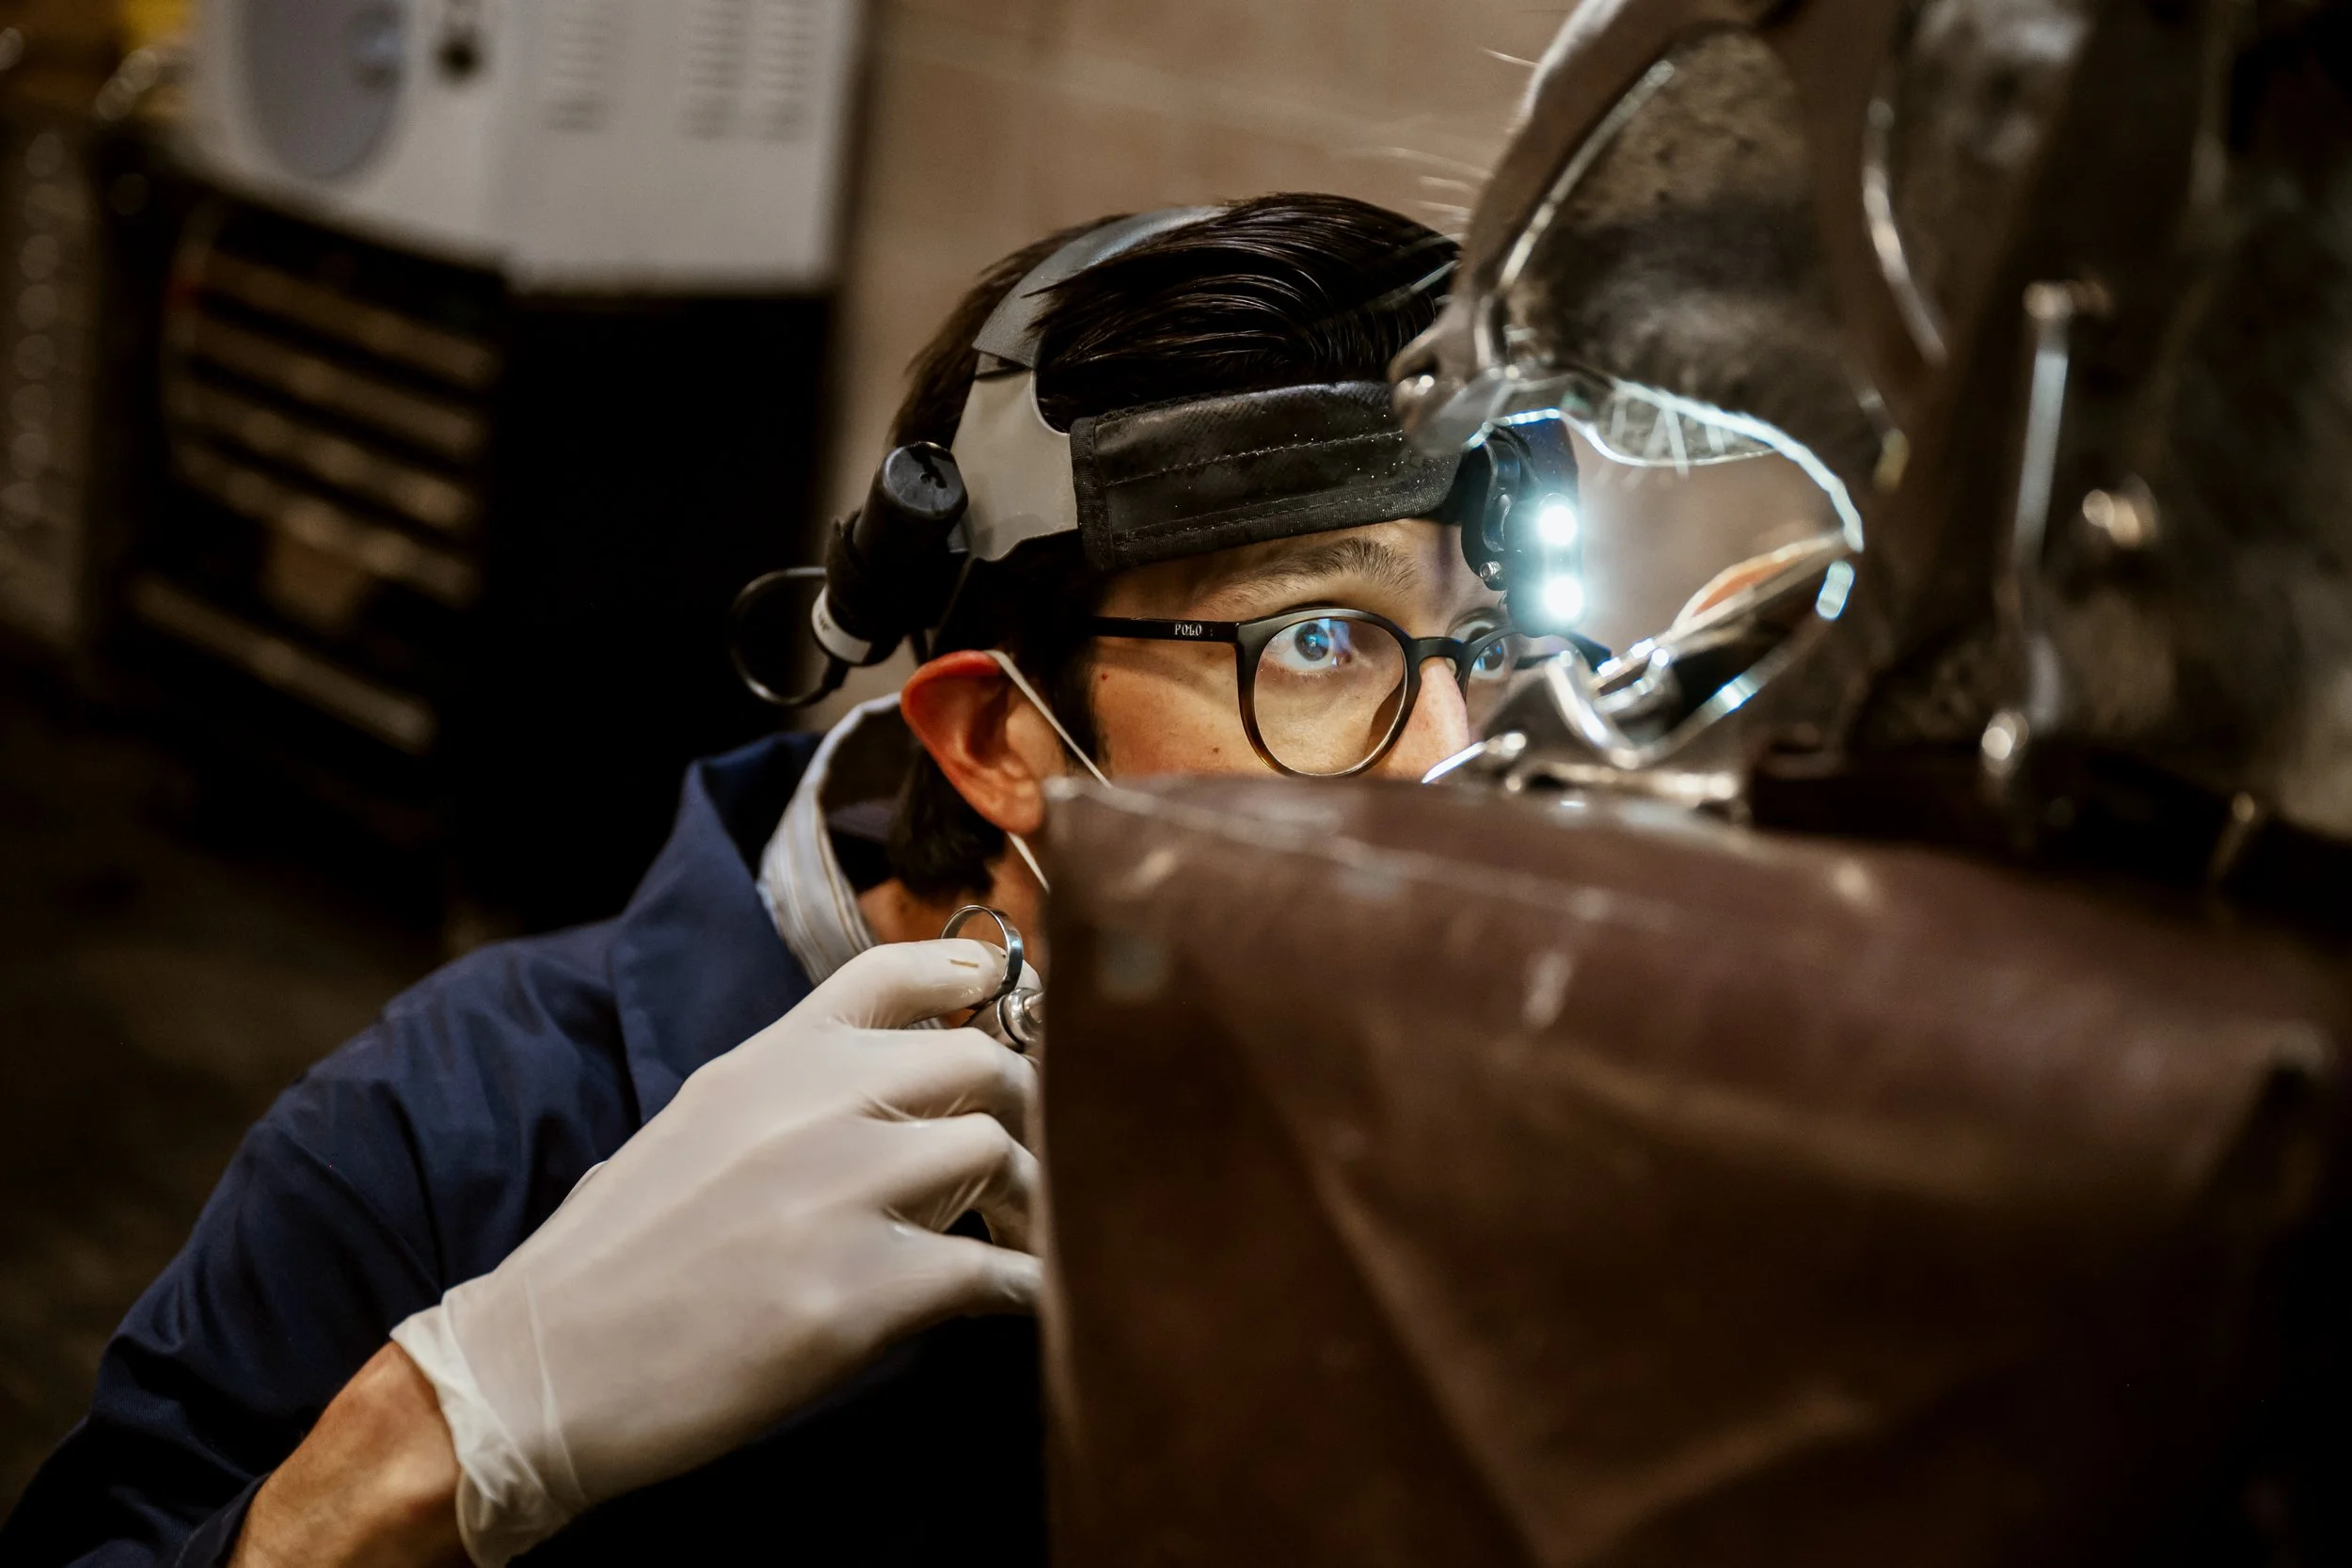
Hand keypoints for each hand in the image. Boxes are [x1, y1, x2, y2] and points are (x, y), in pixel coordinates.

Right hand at [392, 940, 1039, 1564]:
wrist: (533, 1373)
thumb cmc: (614, 1262)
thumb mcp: (699, 1130)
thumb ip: (794, 1097)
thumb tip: (898, 1096)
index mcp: (765, 1063)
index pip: (892, 974)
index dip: (970, 977)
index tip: (1010, 1002)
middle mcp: (809, 1109)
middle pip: (981, 1062)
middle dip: (1025, 1109)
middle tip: (1025, 1160)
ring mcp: (835, 1197)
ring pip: (997, 1156)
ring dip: (1029, 1199)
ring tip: (1016, 1236)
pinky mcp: (855, 1296)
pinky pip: (992, 1274)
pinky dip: (1026, 1288)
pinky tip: (1020, 1301)